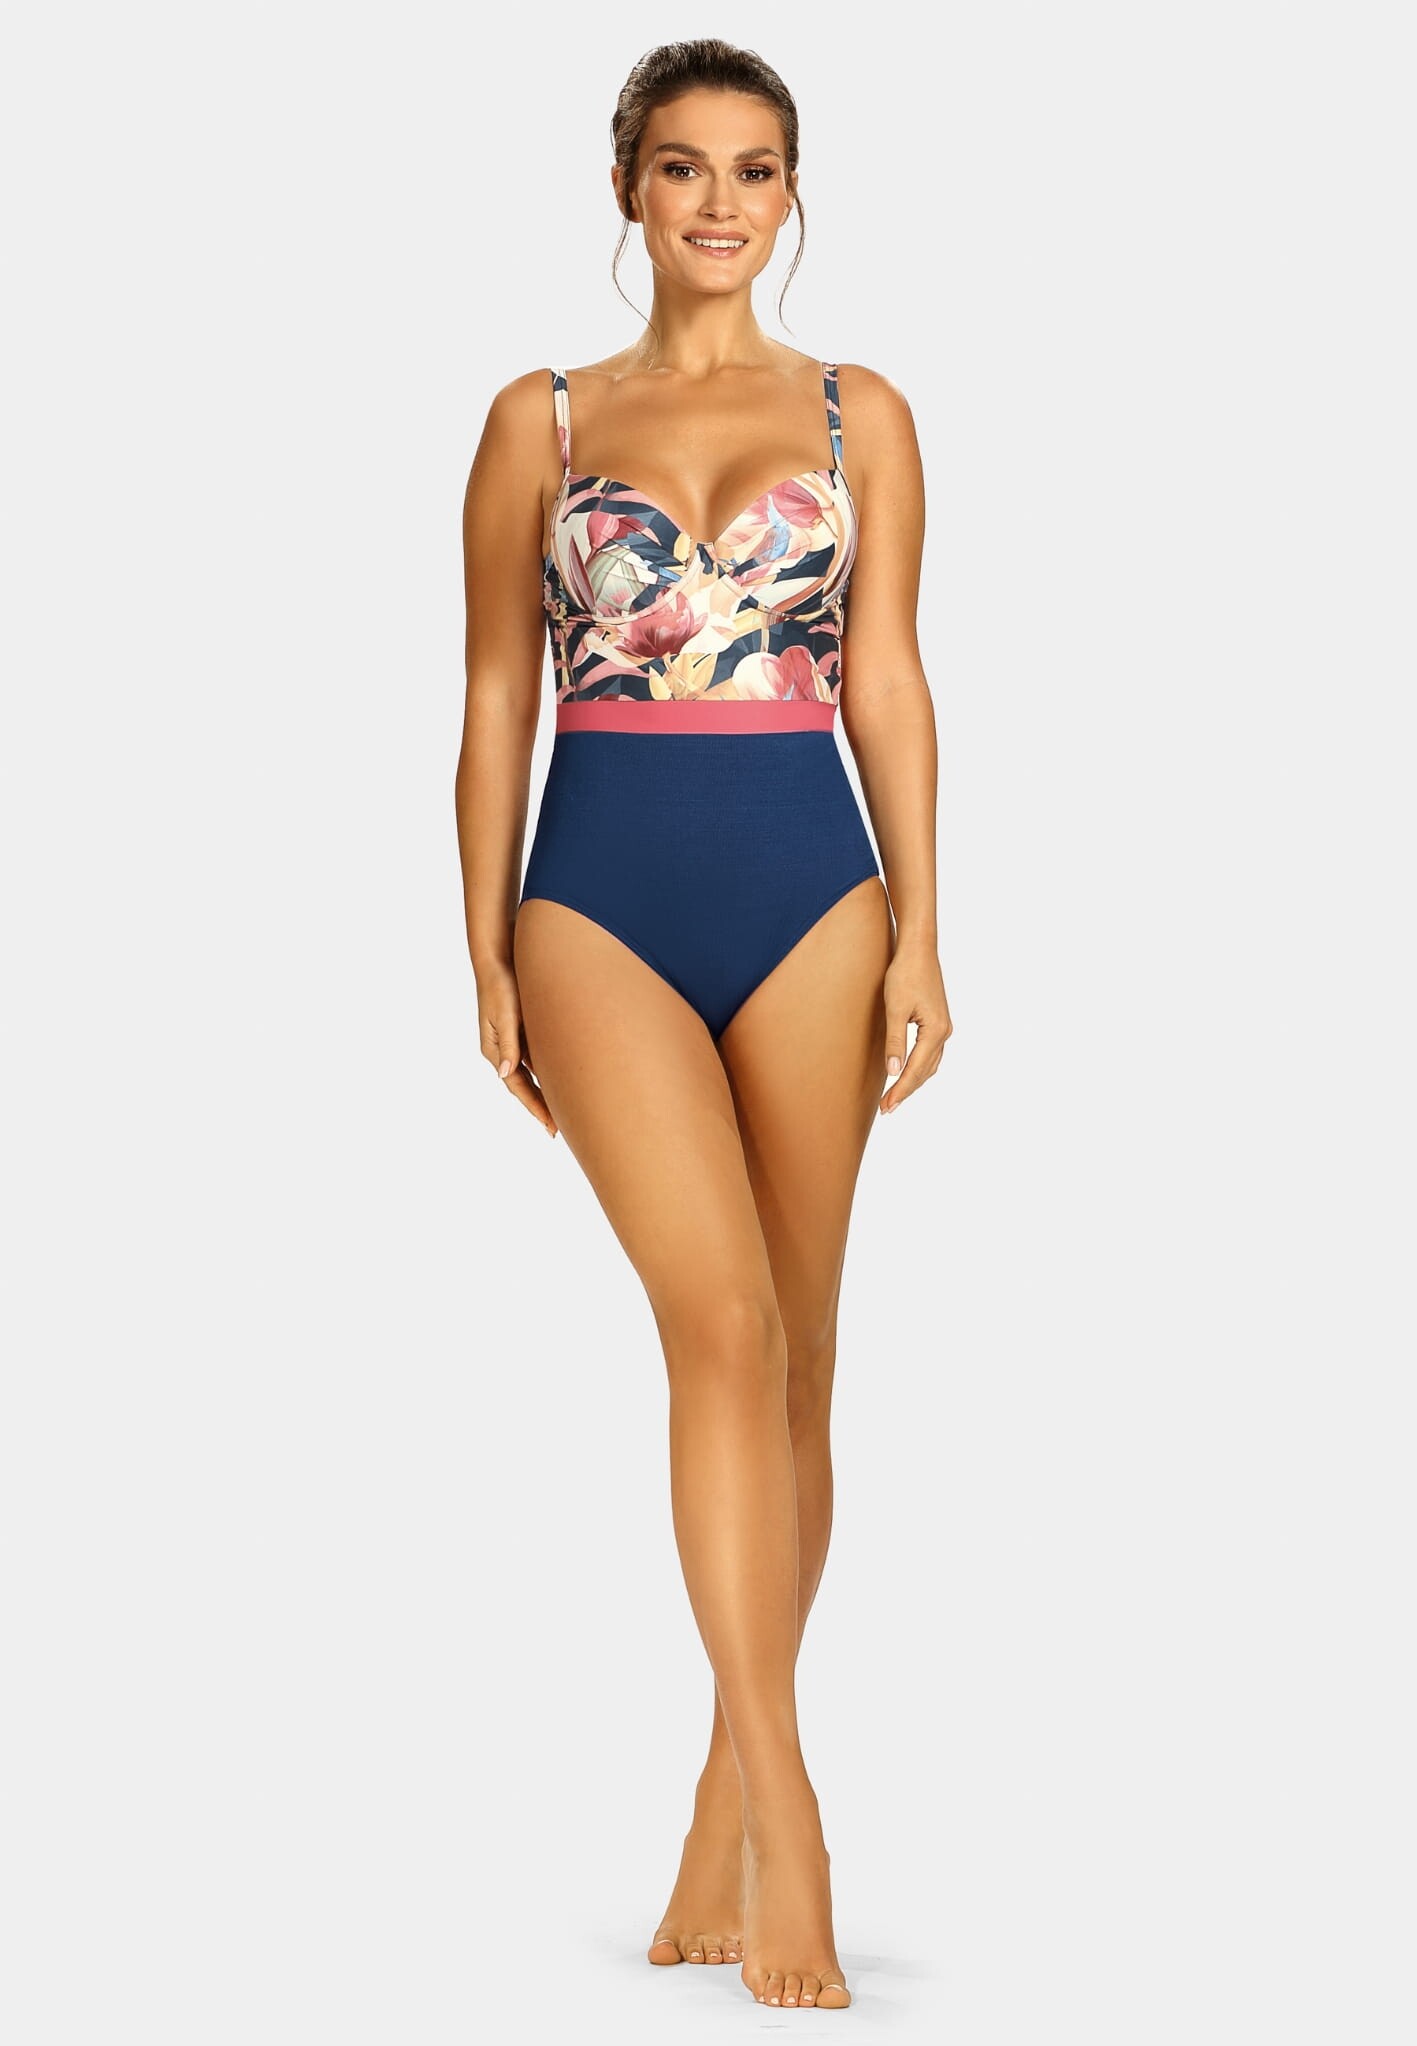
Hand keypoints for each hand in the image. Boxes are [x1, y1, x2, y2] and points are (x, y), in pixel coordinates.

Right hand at [477, 961, 558, 1136]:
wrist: (499, 959)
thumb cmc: (500, 985)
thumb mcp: (505, 1015)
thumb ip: (508, 1044)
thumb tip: (506, 1073)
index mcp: (494, 1050)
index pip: (516, 1086)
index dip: (534, 1106)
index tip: (549, 1126)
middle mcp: (502, 1050)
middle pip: (523, 1085)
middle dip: (539, 1106)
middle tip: (557, 1129)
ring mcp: (512, 1041)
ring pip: (530, 1073)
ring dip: (544, 1090)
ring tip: (561, 1110)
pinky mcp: (521, 1030)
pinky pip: (535, 1057)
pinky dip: (547, 1071)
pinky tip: (560, 1079)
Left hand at [880, 940, 951, 1114]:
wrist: (918, 949)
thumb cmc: (905, 974)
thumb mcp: (895, 1009)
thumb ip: (895, 1042)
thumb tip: (893, 1071)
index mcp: (935, 1031)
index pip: (915, 1070)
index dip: (900, 1090)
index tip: (887, 1107)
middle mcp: (944, 1032)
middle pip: (925, 1071)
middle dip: (906, 1090)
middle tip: (886, 1108)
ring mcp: (943, 1026)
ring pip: (930, 1064)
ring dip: (913, 1080)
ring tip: (894, 1095)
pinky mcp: (937, 1021)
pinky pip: (930, 1052)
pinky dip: (919, 1066)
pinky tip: (907, 1071)